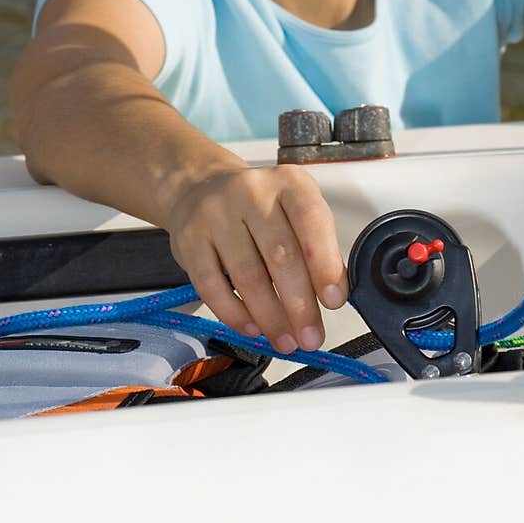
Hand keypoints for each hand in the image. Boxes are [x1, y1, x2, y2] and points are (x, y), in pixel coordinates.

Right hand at [164, 164, 347, 353]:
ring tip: (285, 340)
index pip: (311, 220)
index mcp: (288, 182)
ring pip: (247, 275)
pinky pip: (211, 286)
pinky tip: (252, 328)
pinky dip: (235, 314)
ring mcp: (216, 214)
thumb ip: (317, 246)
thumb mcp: (295, 210)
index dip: (325, 264)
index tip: (334, 301)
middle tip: (311, 337)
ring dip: (270, 317)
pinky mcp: (189, 240)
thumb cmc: (258, 206)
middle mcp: (251, 191)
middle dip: (300, 304)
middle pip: (280, 254)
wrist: (200, 188)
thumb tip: (333, 295)